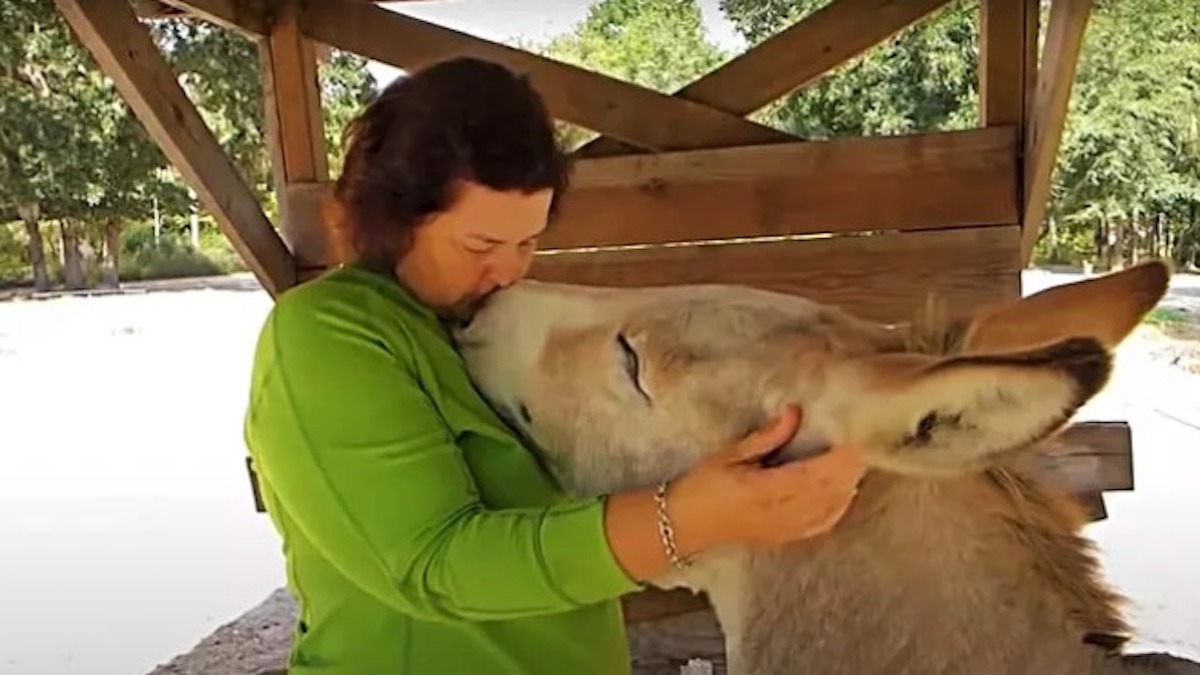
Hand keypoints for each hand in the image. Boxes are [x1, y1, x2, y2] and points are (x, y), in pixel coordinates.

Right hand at [667, 405, 866, 554]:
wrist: (686, 525)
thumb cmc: (702, 486)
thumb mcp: (729, 455)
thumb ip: (766, 437)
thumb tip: (794, 411)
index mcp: (766, 491)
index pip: (816, 473)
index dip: (841, 456)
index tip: (854, 432)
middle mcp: (783, 513)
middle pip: (832, 489)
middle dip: (851, 465)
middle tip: (862, 438)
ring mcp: (788, 529)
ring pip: (833, 506)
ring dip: (849, 481)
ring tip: (856, 457)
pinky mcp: (789, 537)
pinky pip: (825, 522)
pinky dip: (841, 504)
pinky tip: (847, 488)